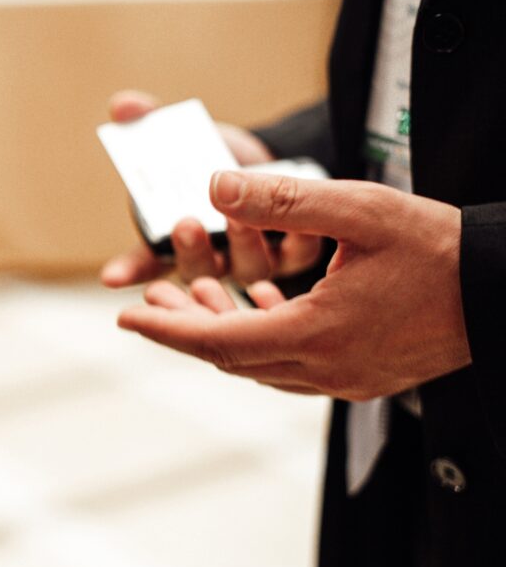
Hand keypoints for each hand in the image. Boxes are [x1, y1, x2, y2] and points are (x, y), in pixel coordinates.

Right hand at [100, 90, 322, 286]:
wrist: (269, 158)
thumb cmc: (216, 156)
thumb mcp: (182, 136)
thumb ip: (151, 123)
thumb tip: (123, 105)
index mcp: (174, 240)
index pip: (145, 264)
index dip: (128, 272)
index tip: (111, 277)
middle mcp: (211, 258)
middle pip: (197, 270)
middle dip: (190, 252)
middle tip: (185, 225)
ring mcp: (250, 260)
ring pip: (244, 269)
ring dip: (241, 246)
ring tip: (239, 218)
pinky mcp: (294, 253)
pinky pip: (295, 256)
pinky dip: (296, 243)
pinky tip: (294, 225)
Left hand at [118, 171, 470, 399]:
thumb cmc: (440, 249)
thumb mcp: (360, 209)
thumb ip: (283, 199)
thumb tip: (213, 187)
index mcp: (315, 334)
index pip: (216, 341)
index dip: (165, 328)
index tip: (126, 315)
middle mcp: (324, 369)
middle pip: (231, 357)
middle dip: (187, 325)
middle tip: (155, 294)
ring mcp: (345, 380)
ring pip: (260, 363)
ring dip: (225, 330)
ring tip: (202, 290)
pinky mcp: (363, 377)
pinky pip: (294, 365)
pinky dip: (265, 337)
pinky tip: (264, 303)